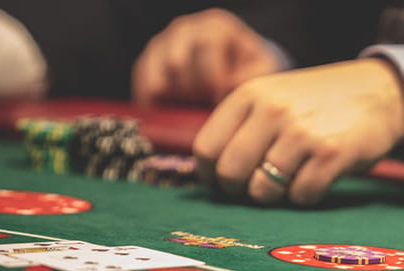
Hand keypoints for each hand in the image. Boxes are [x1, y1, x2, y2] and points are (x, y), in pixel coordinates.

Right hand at [132, 8, 280, 106]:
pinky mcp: (147, 63)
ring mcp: (163, 44)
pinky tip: (170, 112)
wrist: (232, 72)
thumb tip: (231, 85)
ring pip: (156, 74)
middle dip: (192, 91)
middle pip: (177, 62)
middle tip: (203, 106)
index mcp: (215, 26)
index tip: (220, 100)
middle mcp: (185, 29)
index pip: (206, 48)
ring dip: (173, 97)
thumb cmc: (249, 71)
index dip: (213, 79)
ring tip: (190, 107)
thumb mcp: (261, 70)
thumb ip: (253, 75)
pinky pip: (143, 84)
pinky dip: (155, 101)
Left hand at [192, 58, 403, 205]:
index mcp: (250, 94)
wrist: (379, 92)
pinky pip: (301, 196)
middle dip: (240, 190)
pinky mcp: (331, 154)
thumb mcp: (273, 97)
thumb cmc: (318, 103)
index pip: (206, 148)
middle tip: (257, 188)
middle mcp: (272, 110)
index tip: (224, 183)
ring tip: (290, 180)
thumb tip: (208, 176)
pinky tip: (316, 179)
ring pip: (263, 190)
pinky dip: (306, 196)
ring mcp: (302, 132)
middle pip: (230, 173)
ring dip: (275, 196)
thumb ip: (240, 126)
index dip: (211, 175)